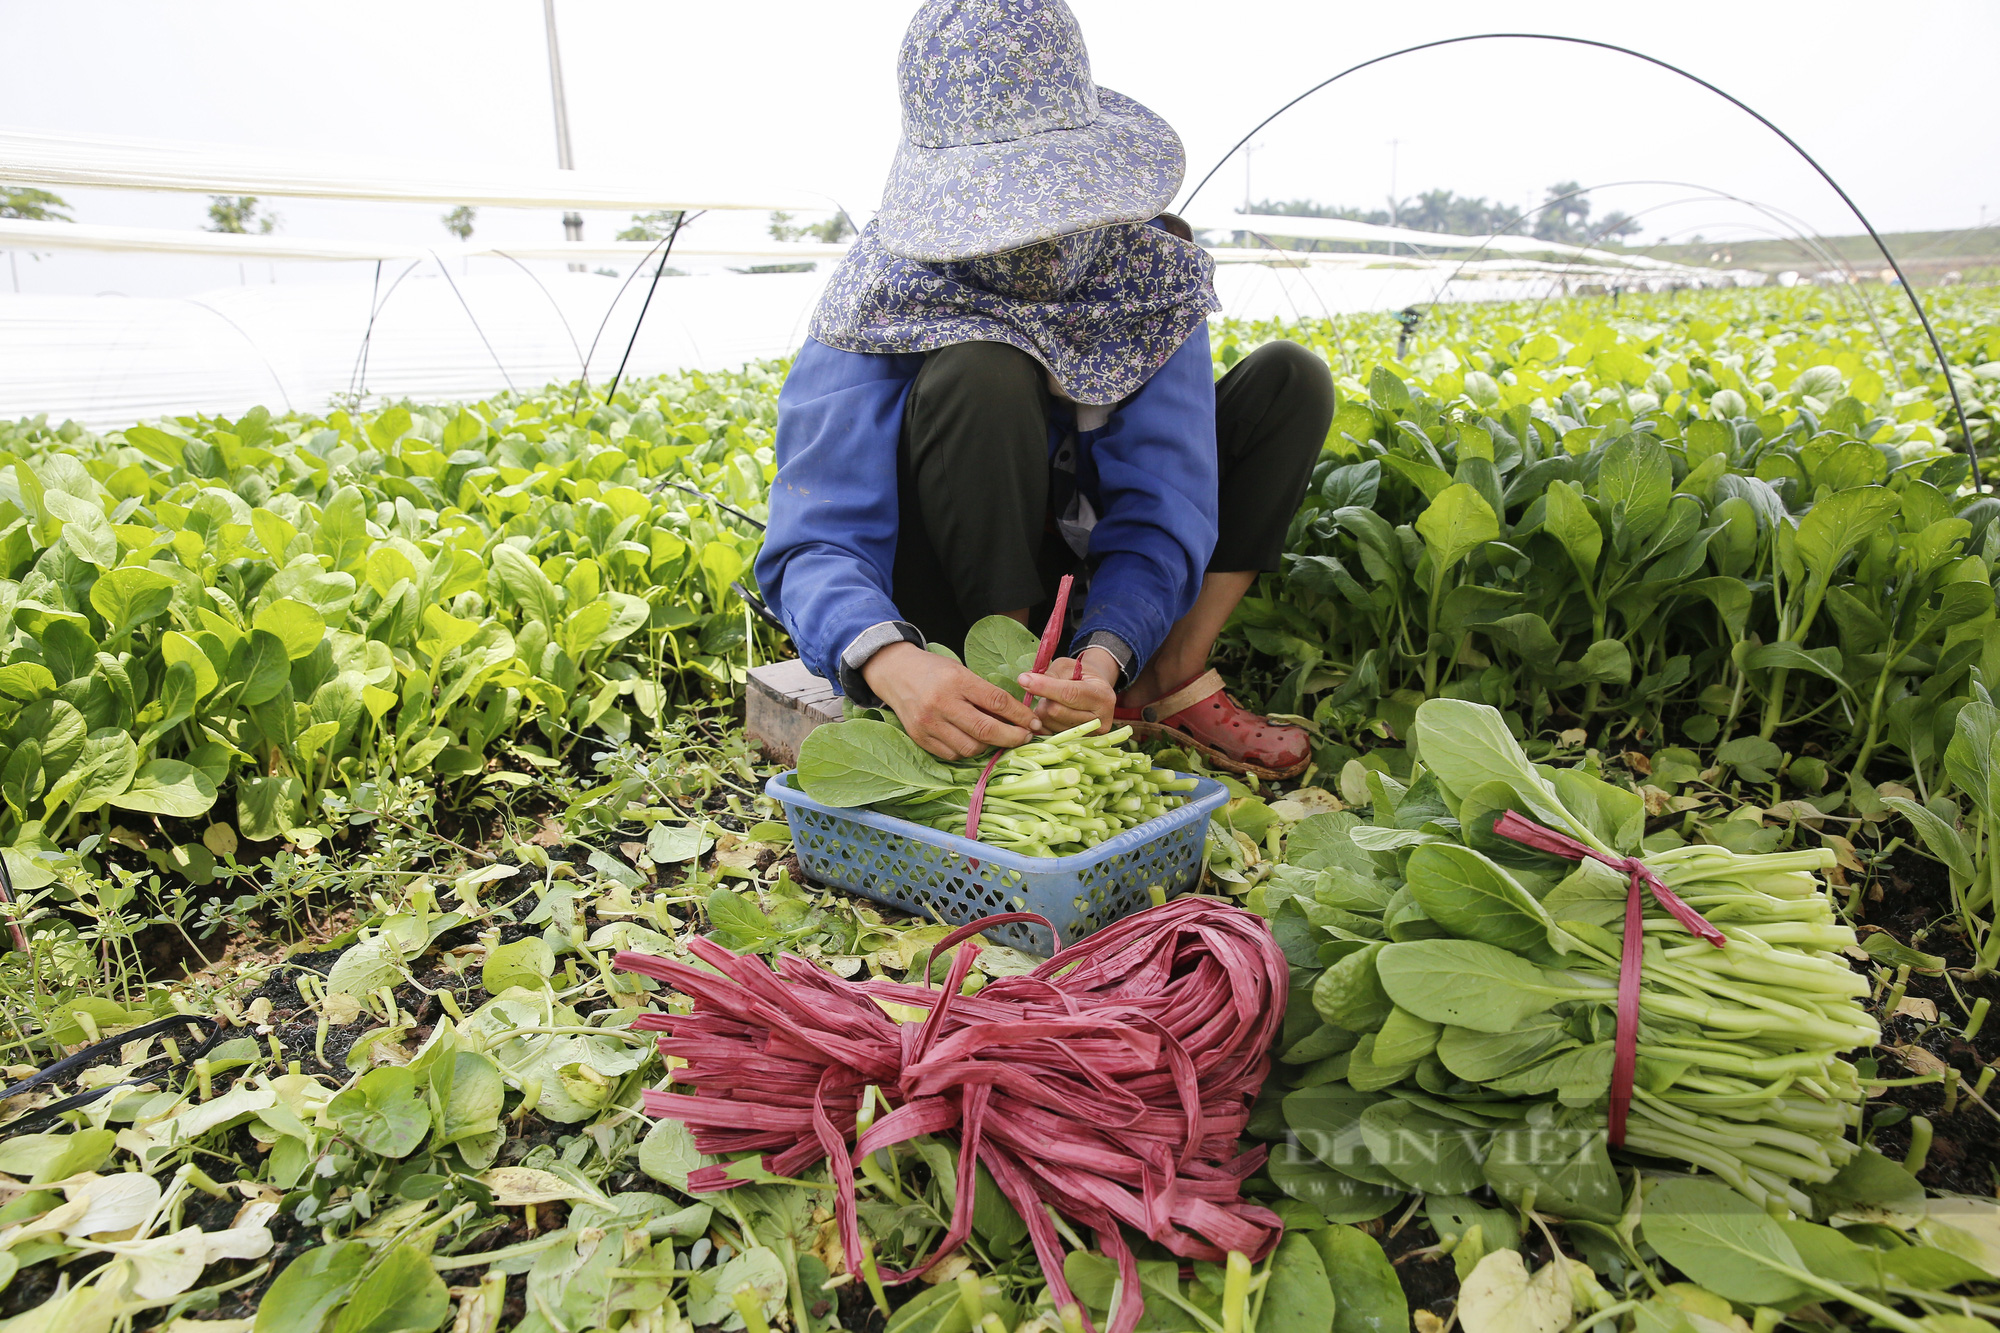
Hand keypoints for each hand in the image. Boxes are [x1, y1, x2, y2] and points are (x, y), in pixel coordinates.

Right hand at [863, 641, 1040, 759]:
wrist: (895, 673)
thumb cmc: (934, 671)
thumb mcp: (962, 672)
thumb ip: (986, 694)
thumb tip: (1018, 717)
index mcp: (956, 681)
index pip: (997, 702)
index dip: (1021, 716)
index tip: (1034, 723)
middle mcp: (941, 703)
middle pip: (986, 730)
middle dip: (1012, 737)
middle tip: (1025, 737)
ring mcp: (929, 724)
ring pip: (971, 748)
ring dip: (989, 746)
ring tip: (997, 738)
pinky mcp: (920, 738)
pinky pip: (953, 754)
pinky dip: (968, 751)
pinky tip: (973, 741)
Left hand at [1019, 647, 1119, 735]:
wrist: (1096, 691)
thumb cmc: (1081, 675)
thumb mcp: (1068, 667)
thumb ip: (1050, 674)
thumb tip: (1025, 680)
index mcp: (1101, 694)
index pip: (1070, 693)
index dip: (1045, 687)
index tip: (1023, 680)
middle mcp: (1101, 718)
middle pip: (1057, 711)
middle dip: (1044, 699)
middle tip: (1046, 689)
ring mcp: (1092, 734)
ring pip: (1051, 724)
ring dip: (1044, 711)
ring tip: (1053, 701)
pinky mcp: (1082, 743)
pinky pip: (1051, 733)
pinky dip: (1046, 722)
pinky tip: (1052, 713)